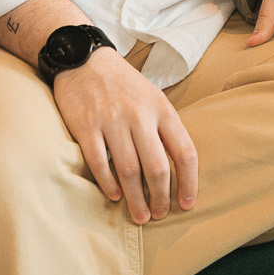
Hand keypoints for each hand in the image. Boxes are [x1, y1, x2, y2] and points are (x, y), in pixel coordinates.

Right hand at [53, 49, 198, 223]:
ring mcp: (112, 121)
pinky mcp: (86, 126)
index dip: (189, 182)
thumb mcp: (152, 96)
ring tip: (139, 216)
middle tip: (158, 215)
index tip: (187, 203)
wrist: (84, 58)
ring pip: (129, 171)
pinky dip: (108, 184)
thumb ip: (165, 127)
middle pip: (157, 168)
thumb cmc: (122, 83)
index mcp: (162, 108)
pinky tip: (114, 195)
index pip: (184, 152)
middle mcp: (139, 115)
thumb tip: (178, 167)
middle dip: (160, 198)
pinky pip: (100, 163)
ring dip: (136, 199)